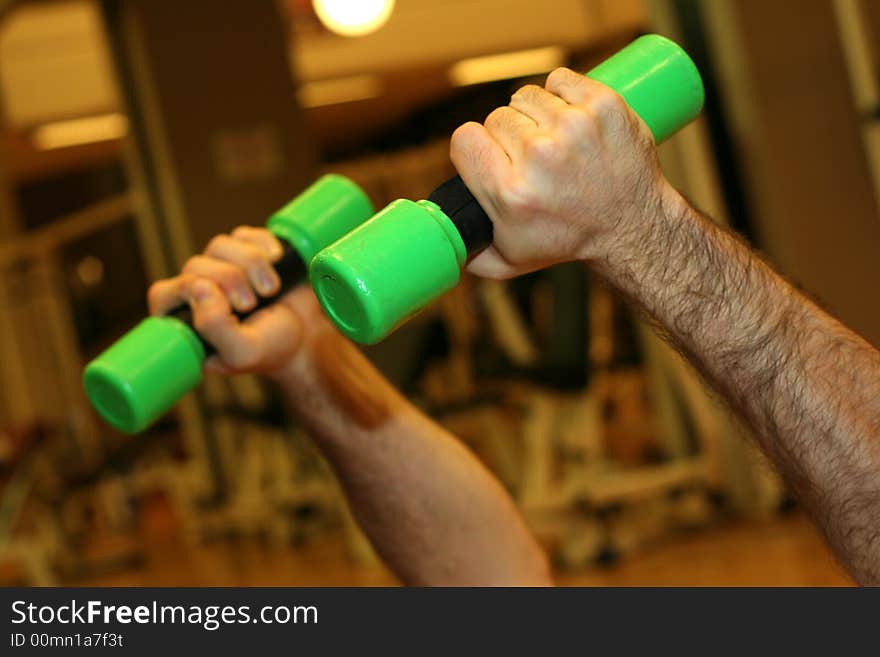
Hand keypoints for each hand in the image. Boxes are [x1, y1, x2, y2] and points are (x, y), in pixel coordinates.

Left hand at [147, 227, 320, 376]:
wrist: (309, 334)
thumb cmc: (272, 348)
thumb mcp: (243, 351)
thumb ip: (214, 326)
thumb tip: (199, 286)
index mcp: (186, 321)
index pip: (164, 293)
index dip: (193, 290)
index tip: (230, 307)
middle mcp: (198, 292)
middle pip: (196, 265)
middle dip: (232, 281)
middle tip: (253, 305)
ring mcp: (221, 268)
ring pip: (220, 245)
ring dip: (253, 265)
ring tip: (271, 289)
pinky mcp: (245, 251)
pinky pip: (244, 234)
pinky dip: (264, 246)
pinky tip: (277, 264)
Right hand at [450, 67, 669, 278]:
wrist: (632, 227)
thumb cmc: (568, 241)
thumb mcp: (509, 261)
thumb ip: (468, 254)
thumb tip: (440, 243)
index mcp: (510, 192)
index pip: (464, 138)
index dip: (476, 149)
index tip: (494, 160)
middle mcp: (540, 157)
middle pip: (496, 118)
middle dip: (510, 137)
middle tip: (534, 161)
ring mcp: (574, 127)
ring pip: (527, 97)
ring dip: (536, 116)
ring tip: (555, 143)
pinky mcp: (602, 106)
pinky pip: (560, 80)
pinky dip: (563, 94)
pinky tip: (571, 120)